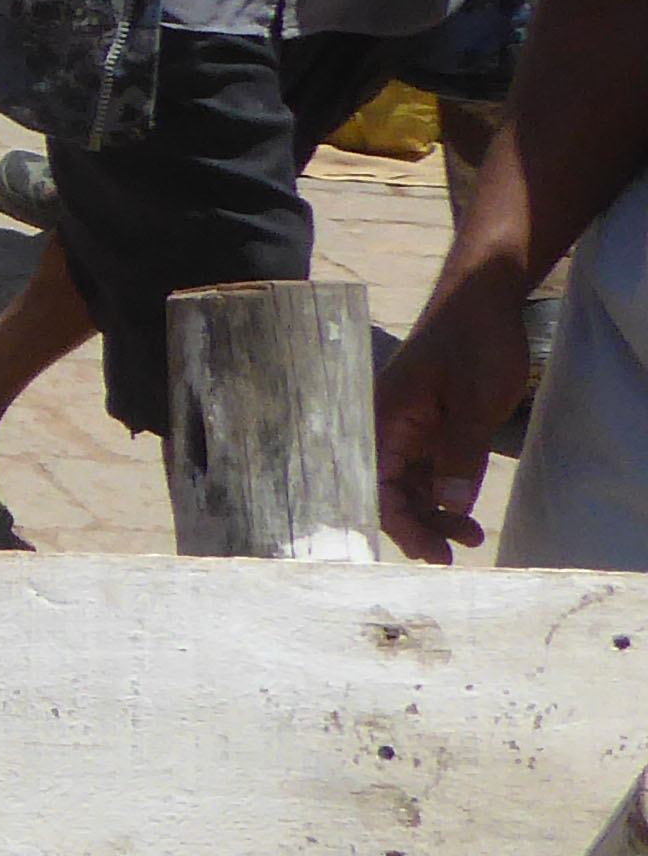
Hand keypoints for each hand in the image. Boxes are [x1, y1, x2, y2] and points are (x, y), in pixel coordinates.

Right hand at [377, 263, 535, 561]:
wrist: (482, 299)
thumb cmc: (473, 341)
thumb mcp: (474, 402)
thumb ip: (460, 455)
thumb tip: (449, 507)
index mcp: (382, 419)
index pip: (374, 485)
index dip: (397, 523)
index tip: (427, 550)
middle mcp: (386, 428)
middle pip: (386, 491)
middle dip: (415, 527)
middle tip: (447, 556)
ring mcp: (406, 429)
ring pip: (407, 486)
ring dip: (431, 515)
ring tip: (467, 539)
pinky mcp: (427, 427)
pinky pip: (425, 472)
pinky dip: (442, 496)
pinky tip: (463, 514)